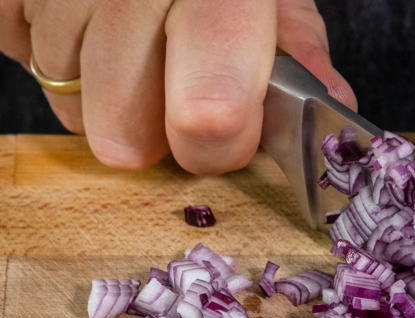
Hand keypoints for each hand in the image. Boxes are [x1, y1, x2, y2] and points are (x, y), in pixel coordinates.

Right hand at [0, 0, 355, 174]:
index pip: (210, 114)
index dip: (219, 148)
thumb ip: (298, 49)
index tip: (223, 137)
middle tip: (171, 90)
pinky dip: (53, 50)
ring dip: (101, 93)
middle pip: (123, 133)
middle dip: (153, 134)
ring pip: (68, 102)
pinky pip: (17, 53)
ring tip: (130, 38)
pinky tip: (87, 17)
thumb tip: (329, 114)